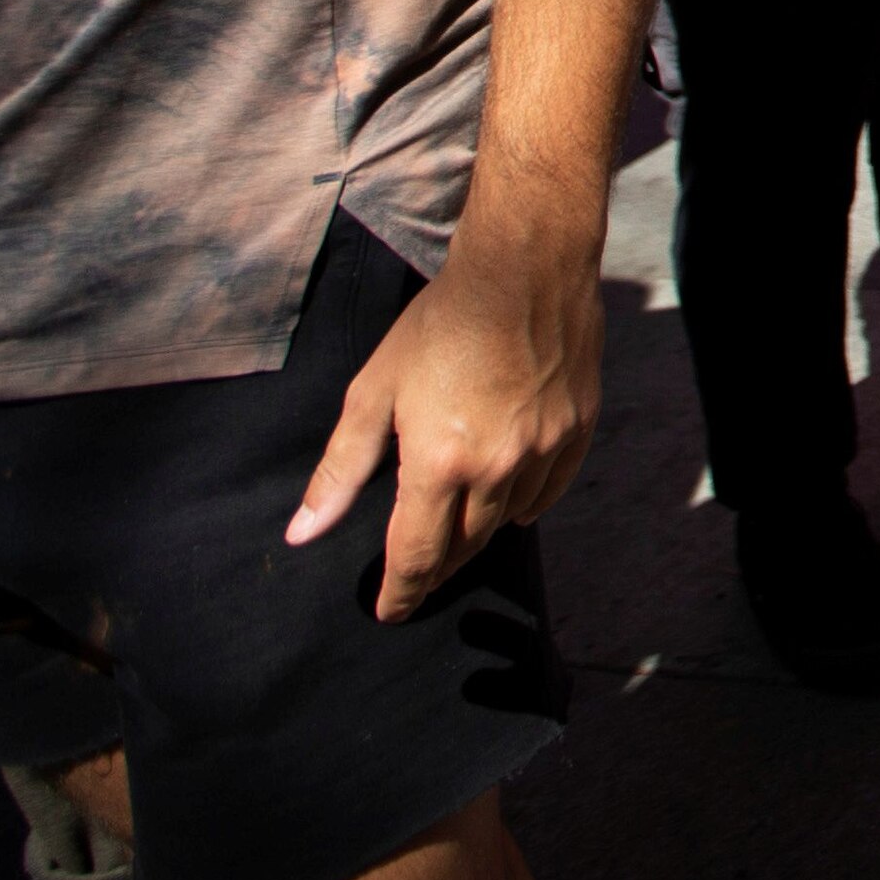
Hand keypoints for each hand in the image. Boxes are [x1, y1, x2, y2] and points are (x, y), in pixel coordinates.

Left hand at [287, 247, 600, 621]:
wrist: (525, 268)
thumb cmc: (441, 323)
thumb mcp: (374, 390)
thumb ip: (340, 469)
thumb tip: (302, 534)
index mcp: (439, 463)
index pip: (416, 558)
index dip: (400, 593)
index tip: (387, 611)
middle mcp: (497, 468)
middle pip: (464, 546)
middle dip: (435, 566)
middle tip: (417, 572)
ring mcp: (544, 451)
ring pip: (508, 522)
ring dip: (477, 534)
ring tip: (457, 530)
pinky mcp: (577, 431)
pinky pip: (549, 492)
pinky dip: (524, 505)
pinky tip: (508, 500)